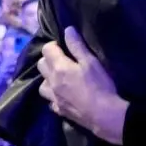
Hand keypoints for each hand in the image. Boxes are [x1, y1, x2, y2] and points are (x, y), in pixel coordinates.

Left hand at [36, 27, 126, 144]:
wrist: (104, 115)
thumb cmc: (100, 85)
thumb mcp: (91, 62)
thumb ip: (77, 46)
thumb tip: (67, 30)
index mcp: (59, 68)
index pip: (46, 49)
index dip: (54, 45)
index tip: (64, 47)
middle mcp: (52, 82)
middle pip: (41, 65)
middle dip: (49, 59)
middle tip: (63, 60)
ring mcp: (54, 98)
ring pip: (42, 84)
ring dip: (48, 78)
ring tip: (61, 78)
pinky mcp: (59, 110)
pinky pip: (50, 100)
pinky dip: (54, 95)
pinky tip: (63, 95)